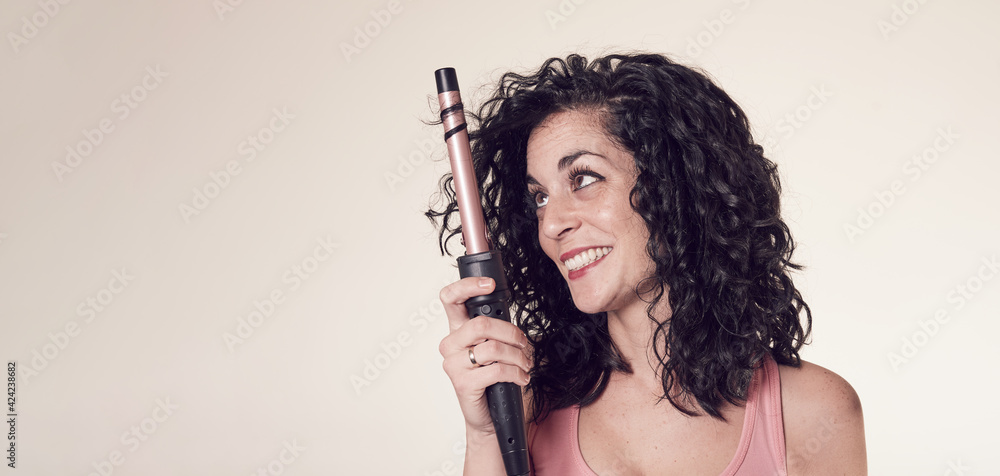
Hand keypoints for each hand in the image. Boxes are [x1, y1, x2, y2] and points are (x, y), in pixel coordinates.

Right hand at [438, 277, 531, 437]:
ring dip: (518, 356)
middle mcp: (450, 344)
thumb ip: (495, 330)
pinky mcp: (463, 383)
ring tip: (525, 364)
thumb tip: (511, 322)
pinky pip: (496, 370)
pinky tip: (521, 377)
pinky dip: (516, 373)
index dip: (467, 286)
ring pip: (493, 348)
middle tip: (523, 343)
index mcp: (456, 330)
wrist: (488, 415)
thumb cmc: (492, 379)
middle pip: (481, 324)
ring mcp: (454, 364)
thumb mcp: (493, 348)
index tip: (490, 284)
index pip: (450, 298)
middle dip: (511, 332)